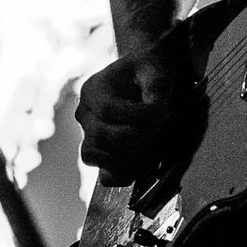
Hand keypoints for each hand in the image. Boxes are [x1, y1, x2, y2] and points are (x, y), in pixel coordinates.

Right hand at [76, 45, 185, 186]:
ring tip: (148, 148)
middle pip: (100, 135)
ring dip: (123, 157)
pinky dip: (118, 171)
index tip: (161, 113)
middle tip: (159, 130)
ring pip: (92, 155)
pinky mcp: (99, 150)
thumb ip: (156, 91)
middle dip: (134, 137)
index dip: (136, 116)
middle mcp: (85, 112)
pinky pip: (100, 170)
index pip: (108, 110)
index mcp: (94, 89)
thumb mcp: (157, 74)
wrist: (147, 79)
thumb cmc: (151, 74)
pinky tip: (140, 163)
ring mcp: (88, 133)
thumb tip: (155, 114)